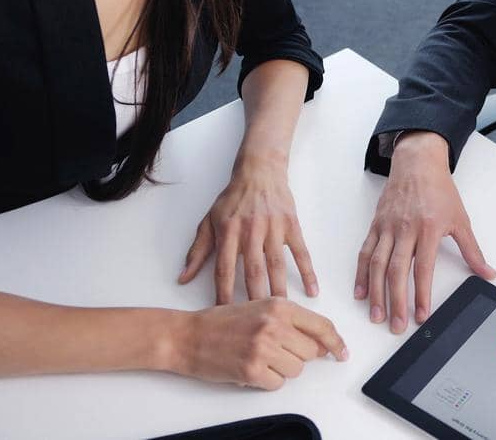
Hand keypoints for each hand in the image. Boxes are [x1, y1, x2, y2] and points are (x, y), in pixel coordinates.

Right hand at [170, 298, 346, 389]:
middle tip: (277, 353)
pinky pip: (277, 384)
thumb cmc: (222, 322)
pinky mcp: (251, 369)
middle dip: (298, 357)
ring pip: (296, 370)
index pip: (321, 326)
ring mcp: (263, 347)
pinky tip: (252, 369)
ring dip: (281, 370)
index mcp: (279, 306)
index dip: (335, 342)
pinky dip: (267, 382)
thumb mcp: (260, 309)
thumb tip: (320, 342)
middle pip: (310, 352)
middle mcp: (274, 324)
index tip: (342, 352)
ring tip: (261, 359)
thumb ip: (290, 321)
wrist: (188, 336)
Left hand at [179, 153, 316, 302]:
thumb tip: (182, 279)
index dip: (223, 294)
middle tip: (258, 325)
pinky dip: (308, 272)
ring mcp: (273, 228)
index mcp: (228, 232)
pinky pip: (301, 252)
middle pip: (253, 271)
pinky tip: (313, 291)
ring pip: (277, 264)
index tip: (225, 317)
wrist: (260, 171)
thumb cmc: (233, 199)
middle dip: (255, 299)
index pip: (225, 269)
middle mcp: (251, 231)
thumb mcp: (209, 221)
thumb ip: (197, 251)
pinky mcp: (292, 225)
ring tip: (283, 314)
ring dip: (280, 290)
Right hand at [355, 131, 495, 332]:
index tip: (421, 315)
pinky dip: (361, 274)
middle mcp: (405, 229)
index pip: (423, 268)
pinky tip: (361, 292)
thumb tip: (488, 273)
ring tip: (376, 315)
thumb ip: (473, 251)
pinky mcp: (376, 226)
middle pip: (396, 271)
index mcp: (428, 229)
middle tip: (396, 325)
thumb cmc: (439, 190)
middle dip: (396, 301)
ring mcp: (387, 228)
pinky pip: (365, 253)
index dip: (421, 294)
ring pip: (377, 264)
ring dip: (376, 293)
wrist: (417, 163)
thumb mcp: (461, 220)